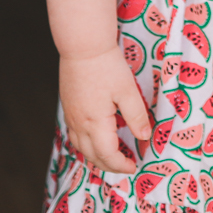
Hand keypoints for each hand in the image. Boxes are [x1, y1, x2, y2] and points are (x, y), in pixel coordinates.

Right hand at [59, 47, 150, 173]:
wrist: (83, 47)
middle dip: (109, 165)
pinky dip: (86, 144)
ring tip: (112, 156)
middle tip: (125, 165)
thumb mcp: (128, 91)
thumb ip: (136, 116)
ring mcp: (71, 116)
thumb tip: (145, 137)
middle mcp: (79, 124)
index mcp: (96, 123)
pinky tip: (96, 138)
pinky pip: (74, 135)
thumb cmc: (107, 66)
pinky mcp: (68, 108)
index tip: (134, 166)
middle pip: (92, 156)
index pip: (107, 155)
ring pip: (80, 147)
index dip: (121, 165)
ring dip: (96, 156)